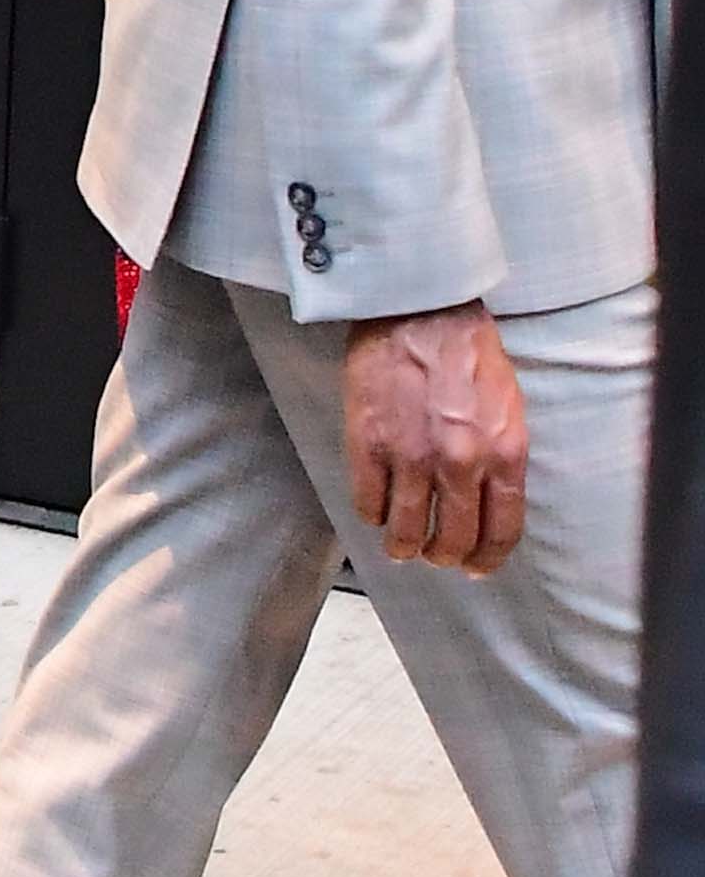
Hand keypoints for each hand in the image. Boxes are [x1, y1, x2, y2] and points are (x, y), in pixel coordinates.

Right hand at [342, 302, 527, 574]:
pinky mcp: (368, 444)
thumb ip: (501, 459)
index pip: (500, 532)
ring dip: (402, 546)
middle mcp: (461, 463)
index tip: (473, 567)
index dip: (485, 559)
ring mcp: (411, 456)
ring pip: (405, 532)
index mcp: (503, 453)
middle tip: (433, 554)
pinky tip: (375, 509)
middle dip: (442, 556)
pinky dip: (372, 515)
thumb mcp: (507, 409)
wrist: (418, 309)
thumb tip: (487, 505)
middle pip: (452, 540)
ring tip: (399, 544)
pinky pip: (368, 503)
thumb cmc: (466, 353)